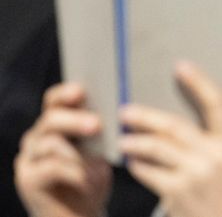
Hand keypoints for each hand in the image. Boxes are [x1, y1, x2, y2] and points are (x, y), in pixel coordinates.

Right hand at [14, 83, 111, 216]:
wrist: (81, 215)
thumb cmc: (92, 178)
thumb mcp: (100, 152)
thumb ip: (101, 132)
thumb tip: (118, 113)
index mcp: (55, 124)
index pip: (54, 100)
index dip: (65, 93)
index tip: (81, 90)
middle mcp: (38, 137)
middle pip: (50, 119)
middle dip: (74, 119)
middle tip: (97, 125)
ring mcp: (30, 158)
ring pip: (50, 142)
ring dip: (80, 152)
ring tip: (100, 165)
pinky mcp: (29, 179)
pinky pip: (51, 167)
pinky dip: (75, 172)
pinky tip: (91, 180)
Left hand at [120, 61, 221, 216]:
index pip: (217, 104)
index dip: (199, 83)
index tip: (182, 66)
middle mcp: (214, 155)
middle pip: (173, 125)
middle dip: (146, 116)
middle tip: (127, 111)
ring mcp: (193, 173)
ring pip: (155, 147)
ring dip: (135, 141)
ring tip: (124, 139)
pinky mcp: (175, 192)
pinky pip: (148, 171)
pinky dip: (137, 165)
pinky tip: (134, 163)